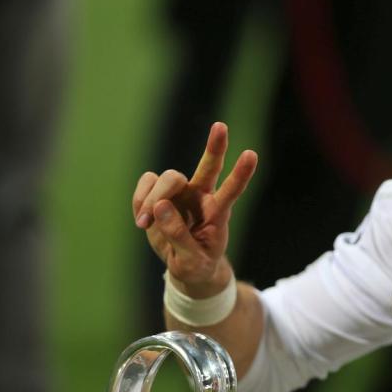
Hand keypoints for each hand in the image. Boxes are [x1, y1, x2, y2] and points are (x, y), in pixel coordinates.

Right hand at [132, 122, 256, 296]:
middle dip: (215, 147)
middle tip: (221, 127)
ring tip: (145, 224)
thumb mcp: (192, 260)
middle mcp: (201, 196)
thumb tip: (160, 207)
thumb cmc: (196, 262)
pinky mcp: (158, 192)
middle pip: (208, 167)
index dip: (241, 173)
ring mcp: (180, 192)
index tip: (252, 154)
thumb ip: (178, 236)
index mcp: (218, 212)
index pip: (232, 190)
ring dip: (152, 200)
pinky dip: (140, 201)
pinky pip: (145, 184)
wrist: (184, 265)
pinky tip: (143, 219)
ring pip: (167, 179)